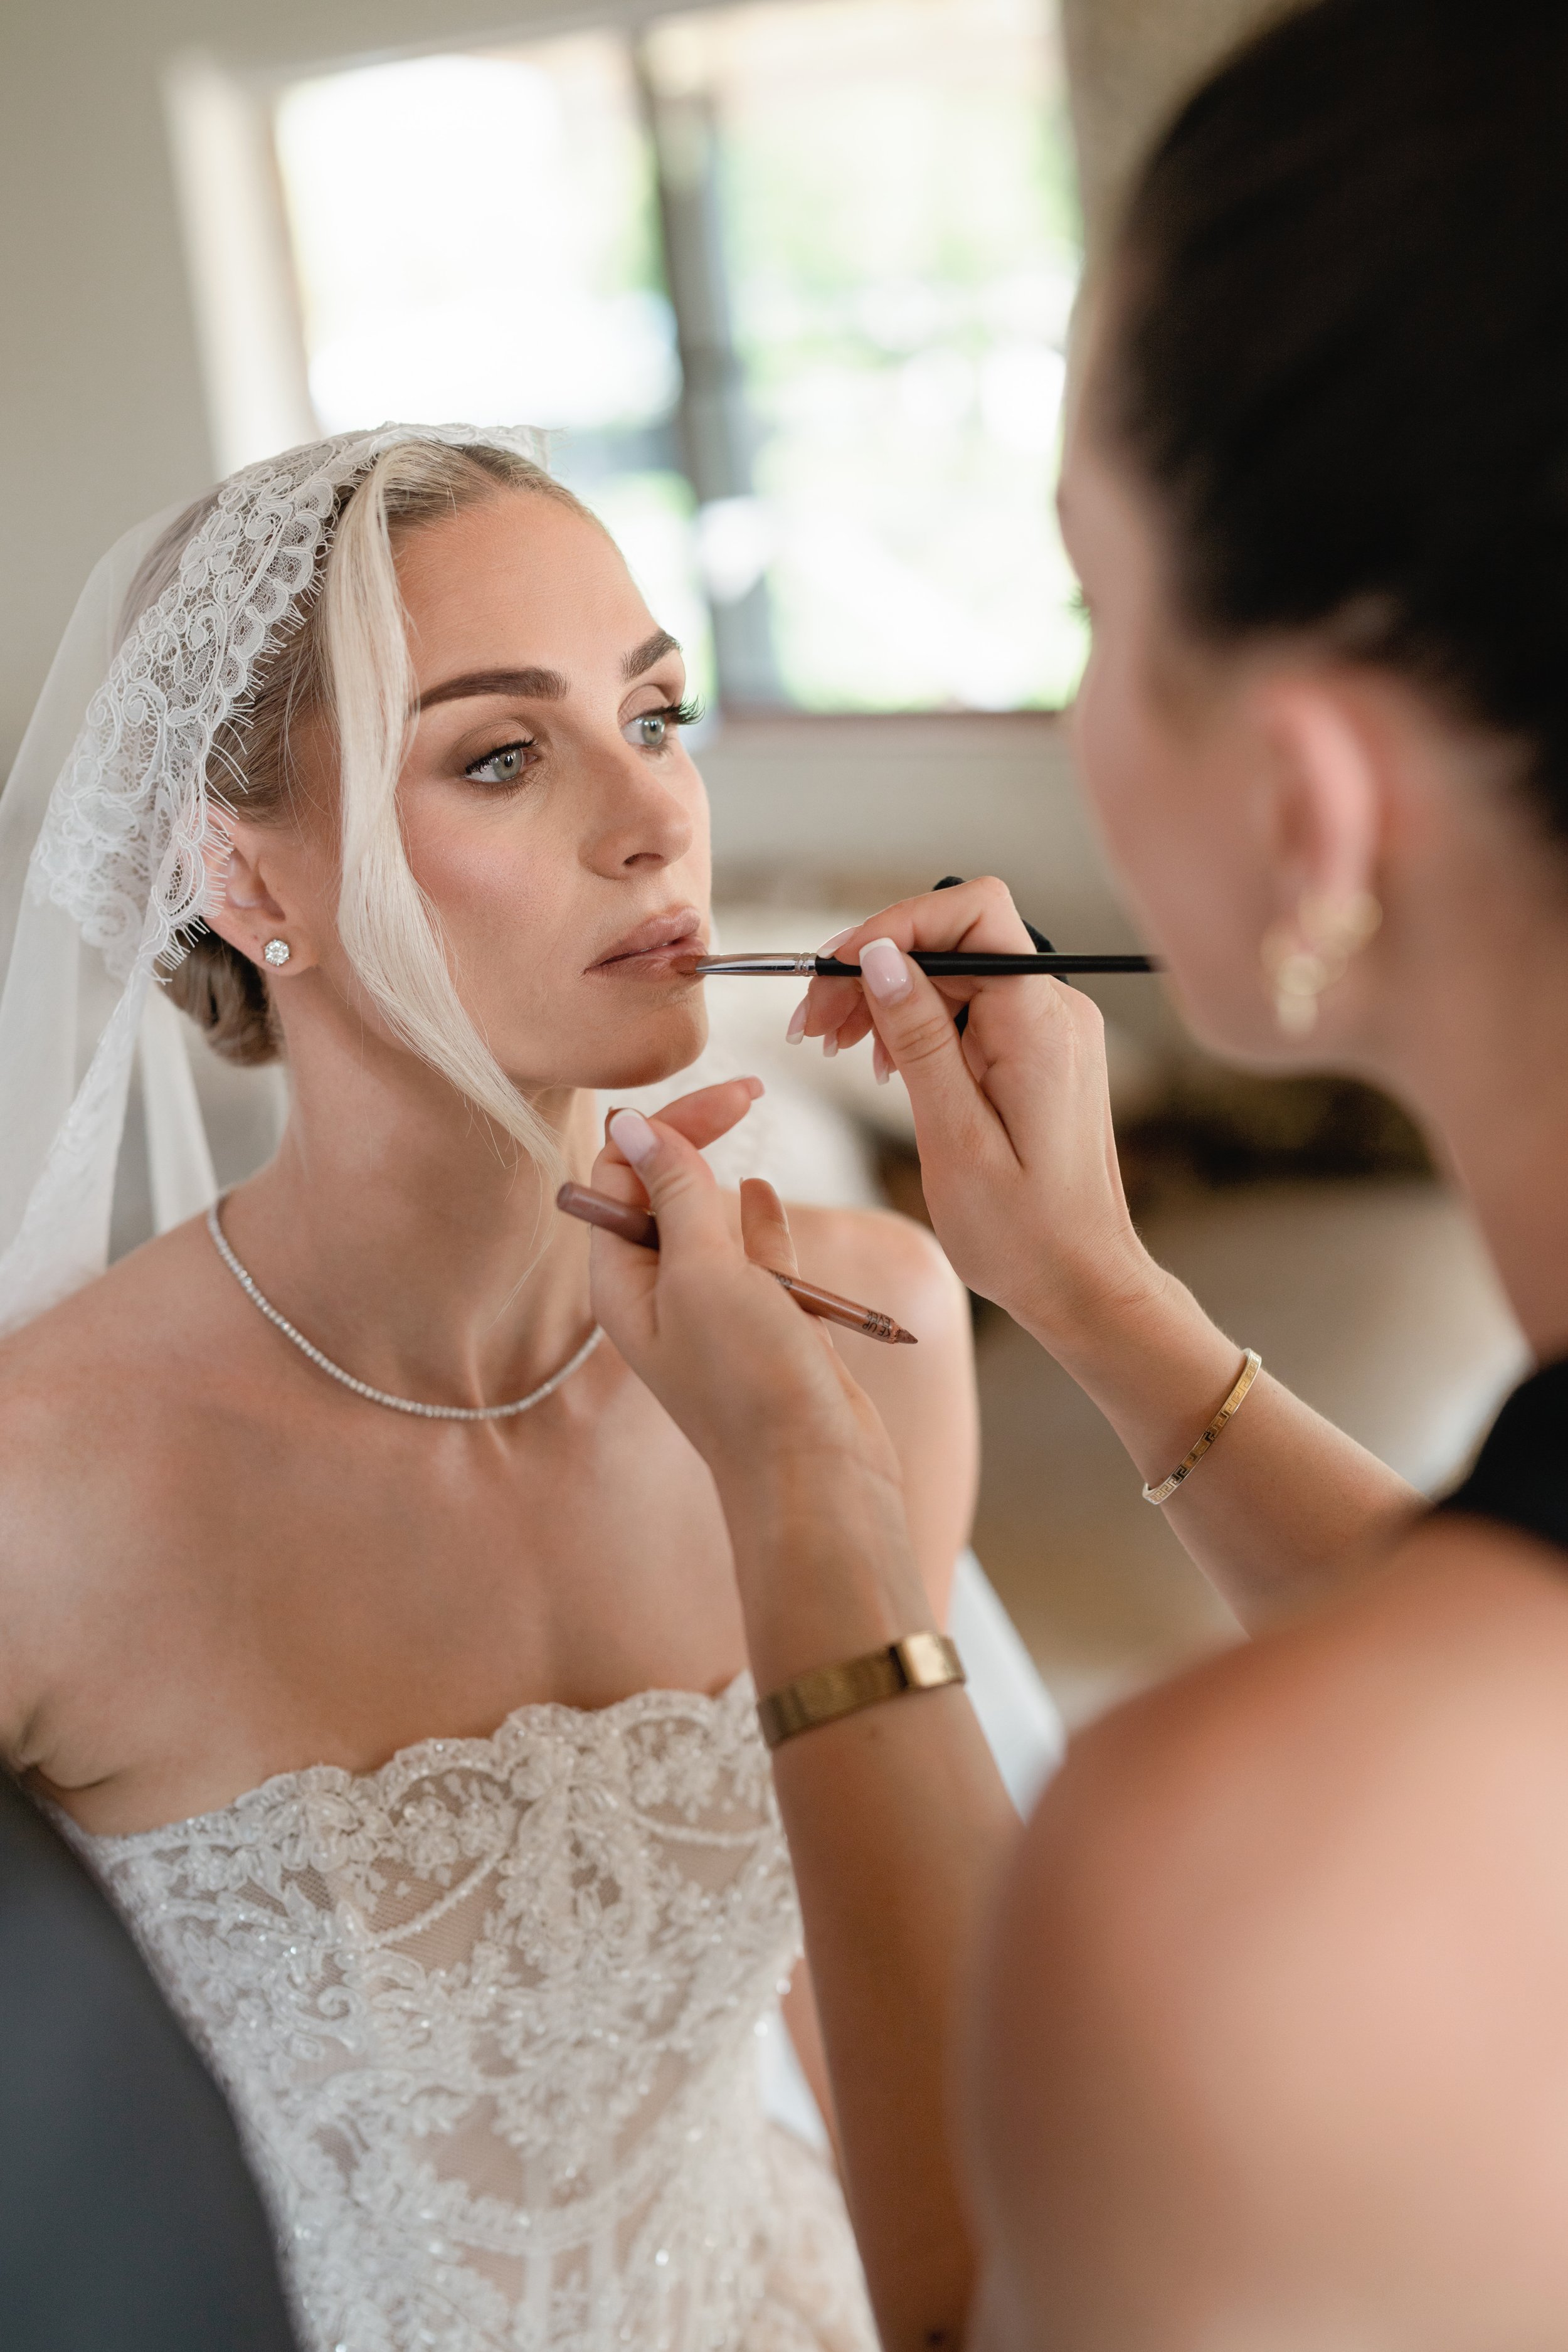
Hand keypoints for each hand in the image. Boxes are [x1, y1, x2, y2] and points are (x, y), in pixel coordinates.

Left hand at [586, 1105, 903, 1500]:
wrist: (817, 1477)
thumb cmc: (752, 1382)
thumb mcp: (706, 1273)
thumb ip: (677, 1195)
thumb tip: (635, 1124)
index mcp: (623, 1285)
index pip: (622, 1177)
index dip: (667, 1126)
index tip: (730, 1094)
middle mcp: (660, 1298)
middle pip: (663, 1194)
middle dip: (694, 1138)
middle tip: (749, 1089)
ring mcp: (715, 1316)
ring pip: (709, 1225)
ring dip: (721, 1179)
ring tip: (740, 1124)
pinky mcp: (766, 1330)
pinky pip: (754, 1262)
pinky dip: (761, 1225)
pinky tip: (766, 1196)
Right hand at [794, 878, 1162, 1348]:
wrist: (1083, 1285)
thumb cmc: (1024, 1235)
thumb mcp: (954, 1138)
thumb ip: (920, 1039)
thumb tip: (881, 957)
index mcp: (1040, 1024)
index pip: (972, 913)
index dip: (894, 925)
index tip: (833, 972)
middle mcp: (1055, 1011)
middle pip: (953, 941)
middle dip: (874, 969)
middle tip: (810, 1027)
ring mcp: (1050, 1030)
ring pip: (954, 974)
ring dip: (887, 999)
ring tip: (833, 1048)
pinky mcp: (1038, 1054)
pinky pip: (970, 1011)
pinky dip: (917, 1026)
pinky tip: (882, 1068)